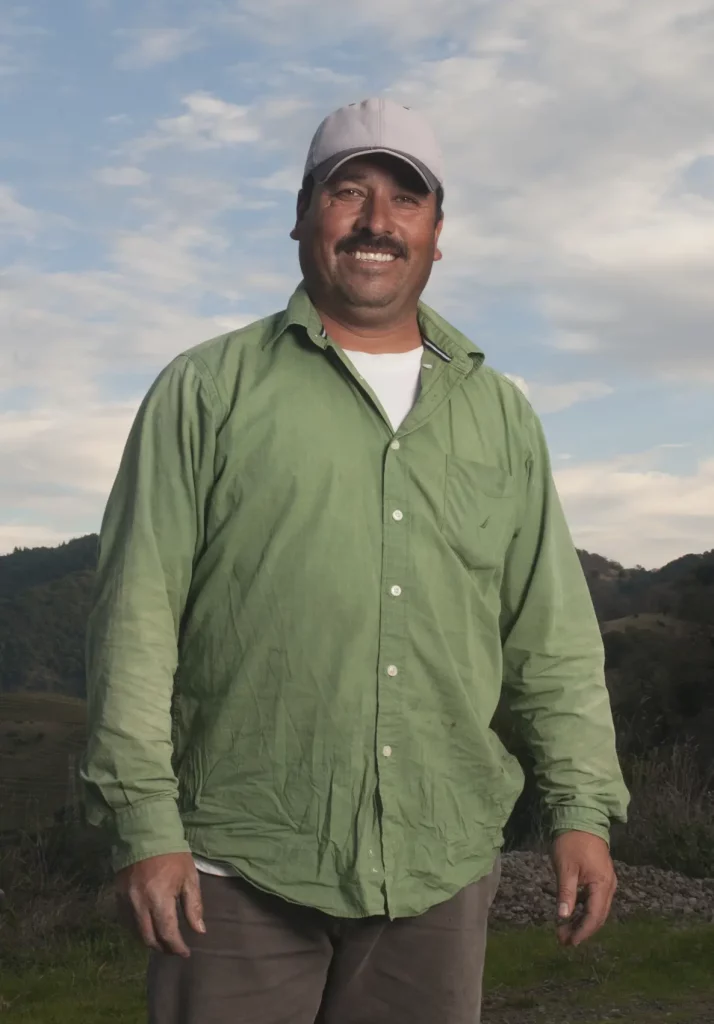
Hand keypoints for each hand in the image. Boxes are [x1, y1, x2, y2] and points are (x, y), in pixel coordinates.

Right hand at [115, 852, 204, 956]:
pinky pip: (126, 922)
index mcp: (159, 899)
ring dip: (149, 941)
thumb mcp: (189, 877)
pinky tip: (147, 928)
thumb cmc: (173, 856)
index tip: (186, 953)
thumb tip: (199, 931)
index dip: (177, 947)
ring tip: (162, 942)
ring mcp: (126, 901)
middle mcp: (139, 904)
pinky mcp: (118, 897)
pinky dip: (137, 930)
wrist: (146, 834)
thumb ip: (193, 906)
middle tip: (174, 949)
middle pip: (149, 938)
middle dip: (163, 948)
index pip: (167, 934)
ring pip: (135, 933)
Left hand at [551, 830, 615, 946]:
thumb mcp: (565, 868)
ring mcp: (606, 881)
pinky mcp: (600, 877)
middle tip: (562, 940)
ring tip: (564, 930)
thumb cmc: (571, 842)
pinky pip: (594, 900)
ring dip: (582, 921)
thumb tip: (563, 917)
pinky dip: (583, 909)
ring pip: (597, 909)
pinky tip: (571, 913)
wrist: (581, 818)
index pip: (594, 916)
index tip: (568, 942)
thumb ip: (566, 893)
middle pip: (598, 916)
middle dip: (582, 930)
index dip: (582, 932)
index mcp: (602, 884)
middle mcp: (609, 886)